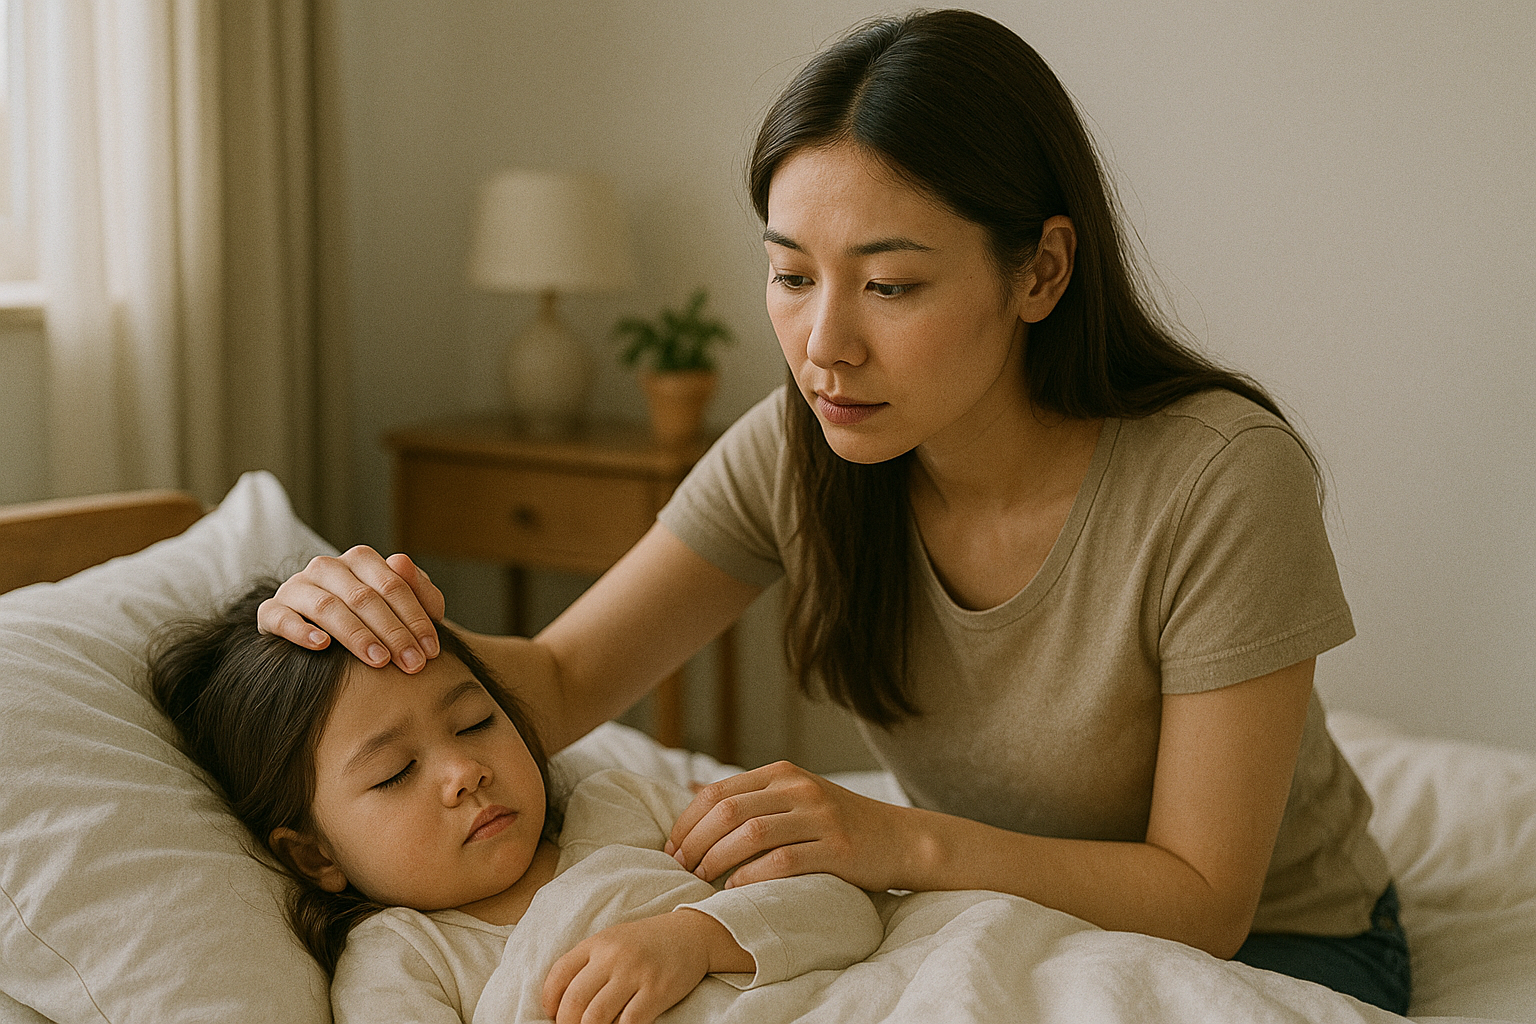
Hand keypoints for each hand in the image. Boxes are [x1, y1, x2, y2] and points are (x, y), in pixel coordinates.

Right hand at [255, 546, 444, 672]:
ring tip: (379, 660)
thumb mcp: (403, 607)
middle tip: (411, 664)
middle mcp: (327, 567)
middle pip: (364, 597)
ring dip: (356, 635)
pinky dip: (301, 630)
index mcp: (361, 560)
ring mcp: (296, 587)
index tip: (430, 651)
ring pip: (327, 606)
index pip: (393, 585)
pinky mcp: (271, 610)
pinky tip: (322, 646)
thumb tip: (402, 561)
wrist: (317, 633)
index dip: (415, 619)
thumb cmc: (372, 619)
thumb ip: (419, 590)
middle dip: (393, 633)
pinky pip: (281, 617)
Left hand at [541, 910, 748, 1023]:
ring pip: (597, 1016)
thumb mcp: (614, 941)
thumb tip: (563, 1000)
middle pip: (574, 1000)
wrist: (691, 934)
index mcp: (598, 943)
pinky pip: (628, 1023)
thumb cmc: (647, 943)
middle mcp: (614, 956)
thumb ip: (589, 963)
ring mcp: (636, 973)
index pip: (559, 974)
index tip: (553, 1015)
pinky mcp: (657, 991)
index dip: (550, 1000)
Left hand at [665, 761, 912, 890]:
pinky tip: (737, 889)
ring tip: (702, 879)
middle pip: (729, 810)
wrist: (899, 839)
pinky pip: (784, 861)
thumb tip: (694, 790)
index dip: (687, 821)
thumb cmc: (837, 823)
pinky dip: (753, 876)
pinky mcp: (837, 848)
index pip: (718, 791)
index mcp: (783, 773)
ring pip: (752, 833)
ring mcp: (820, 817)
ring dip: (718, 858)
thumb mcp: (795, 796)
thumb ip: (750, 794)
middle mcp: (799, 788)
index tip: (670, 847)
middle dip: (696, 841)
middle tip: (680, 867)